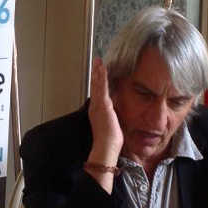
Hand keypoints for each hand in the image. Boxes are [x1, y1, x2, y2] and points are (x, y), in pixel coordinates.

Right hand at [86, 58, 123, 187]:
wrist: (106, 146)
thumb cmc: (109, 140)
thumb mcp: (110, 125)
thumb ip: (110, 118)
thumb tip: (113, 116)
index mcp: (96, 111)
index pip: (96, 92)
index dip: (96, 82)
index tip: (97, 73)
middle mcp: (95, 106)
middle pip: (94, 86)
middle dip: (95, 73)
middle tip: (96, 62)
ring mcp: (98, 104)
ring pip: (97, 84)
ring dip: (97, 71)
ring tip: (98, 61)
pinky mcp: (103, 104)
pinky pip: (101, 87)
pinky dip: (101, 76)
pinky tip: (102, 69)